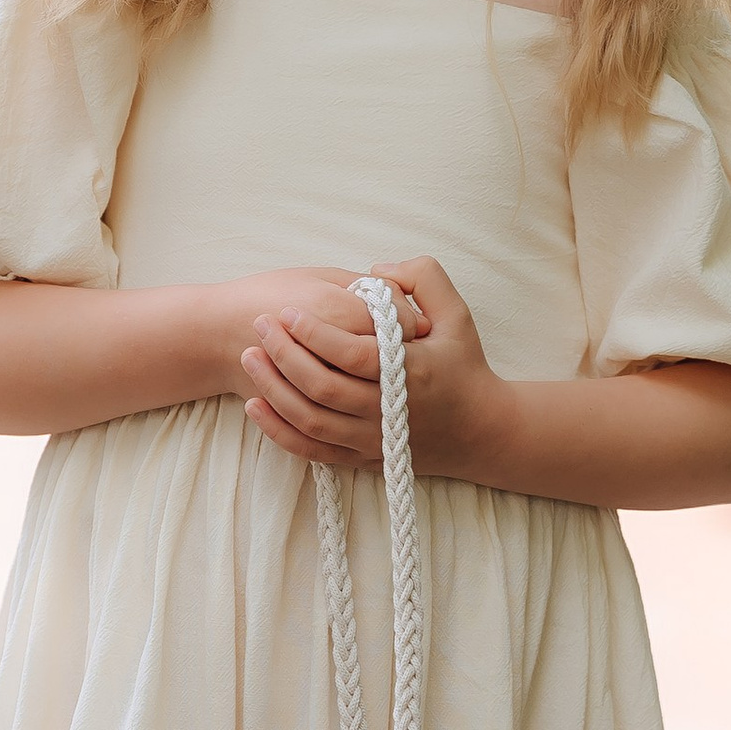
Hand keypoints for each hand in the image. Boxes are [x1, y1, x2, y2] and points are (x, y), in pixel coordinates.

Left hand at [240, 258, 502, 477]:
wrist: (480, 431)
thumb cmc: (465, 366)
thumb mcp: (457, 313)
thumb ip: (424, 277)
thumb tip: (376, 270)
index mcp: (410, 373)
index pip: (350, 355)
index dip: (314, 333)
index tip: (289, 312)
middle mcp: (387, 411)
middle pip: (322, 387)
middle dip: (283, 355)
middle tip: (260, 326)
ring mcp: (371, 440)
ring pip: (309, 421)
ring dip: (273, 390)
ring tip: (250, 358)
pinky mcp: (361, 458)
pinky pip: (311, 450)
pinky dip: (279, 432)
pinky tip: (256, 406)